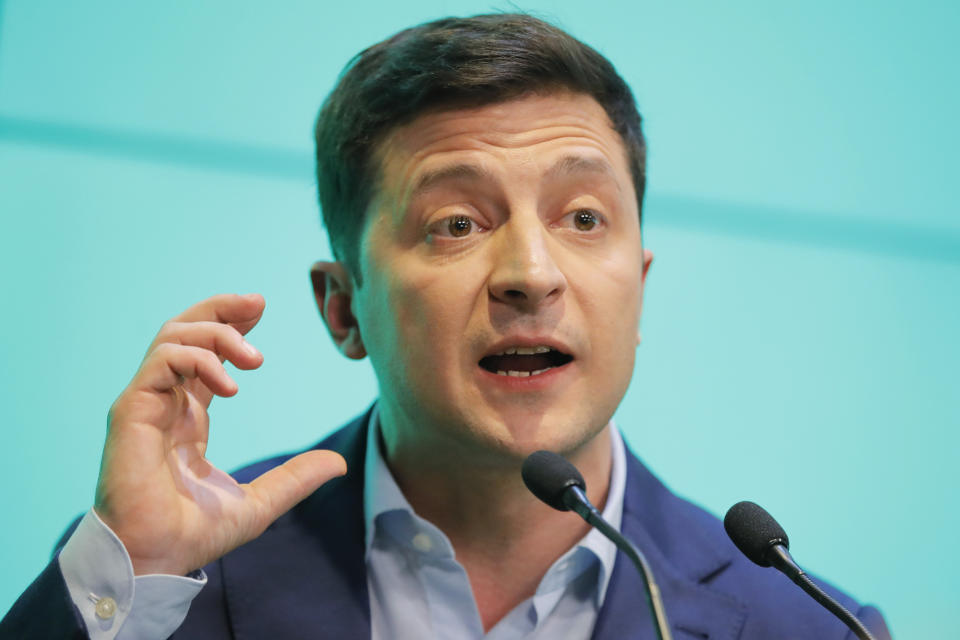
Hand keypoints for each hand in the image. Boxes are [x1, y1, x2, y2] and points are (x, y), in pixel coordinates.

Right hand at [94, 294, 346, 575]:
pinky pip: (163, 361)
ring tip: (254, 358)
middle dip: (221, 309)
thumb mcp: (260, 502)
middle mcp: (165, 402)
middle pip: (185, 332)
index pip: (204, 354)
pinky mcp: (132, 410)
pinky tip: (230, 385)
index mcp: (188, 416)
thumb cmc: (193, 535)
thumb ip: (295, 478)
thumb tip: (338, 464)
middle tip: (258, 303)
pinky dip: (199, 360)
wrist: (155, 560)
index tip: (260, 311)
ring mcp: (146, 403)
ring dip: (217, 334)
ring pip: (173, 337)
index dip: (230, 326)